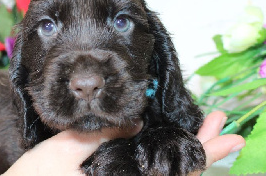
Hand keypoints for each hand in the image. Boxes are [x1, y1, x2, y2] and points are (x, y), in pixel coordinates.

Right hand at [3, 111, 244, 175]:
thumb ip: (103, 137)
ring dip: (183, 153)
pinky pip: (142, 173)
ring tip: (201, 133)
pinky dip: (159, 157)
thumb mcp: (64, 151)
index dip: (204, 154)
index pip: (175, 175)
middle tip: (223, 126)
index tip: (227, 135)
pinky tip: (163, 144)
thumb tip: (135, 121)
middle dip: (201, 151)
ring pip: (161, 175)